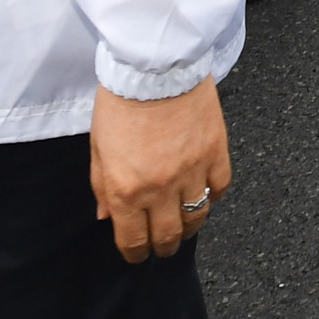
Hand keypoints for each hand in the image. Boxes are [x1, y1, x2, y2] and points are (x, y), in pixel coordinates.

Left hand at [89, 79, 230, 263]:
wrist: (153, 65)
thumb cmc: (121, 100)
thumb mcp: (98, 147)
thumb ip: (102, 185)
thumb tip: (106, 215)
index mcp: (126, 189)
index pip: (133, 241)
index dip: (135, 254)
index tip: (136, 254)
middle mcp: (160, 188)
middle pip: (168, 236)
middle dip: (163, 247)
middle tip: (162, 245)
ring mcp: (191, 172)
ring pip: (197, 218)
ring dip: (189, 227)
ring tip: (184, 224)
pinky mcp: (215, 153)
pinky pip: (219, 188)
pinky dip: (213, 195)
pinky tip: (205, 192)